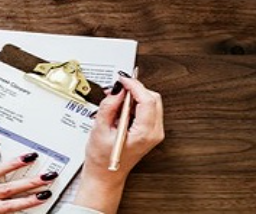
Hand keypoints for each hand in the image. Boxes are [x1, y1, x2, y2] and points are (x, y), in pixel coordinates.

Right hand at [72, 76, 164, 213]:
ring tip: (116, 101)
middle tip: (118, 88)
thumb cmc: (101, 160)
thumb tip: (117, 89)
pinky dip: (135, 104)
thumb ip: (109, 106)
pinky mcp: (150, 132)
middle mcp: (154, 133)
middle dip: (135, 90)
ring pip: (151, 102)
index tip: (122, 79)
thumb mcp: (100, 129)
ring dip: (135, 97)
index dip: (134, 85)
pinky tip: (121, 109)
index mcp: (144, 133)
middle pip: (153, 99)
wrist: (105, 175)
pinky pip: (148, 110)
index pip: (147, 100)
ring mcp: (154, 133)